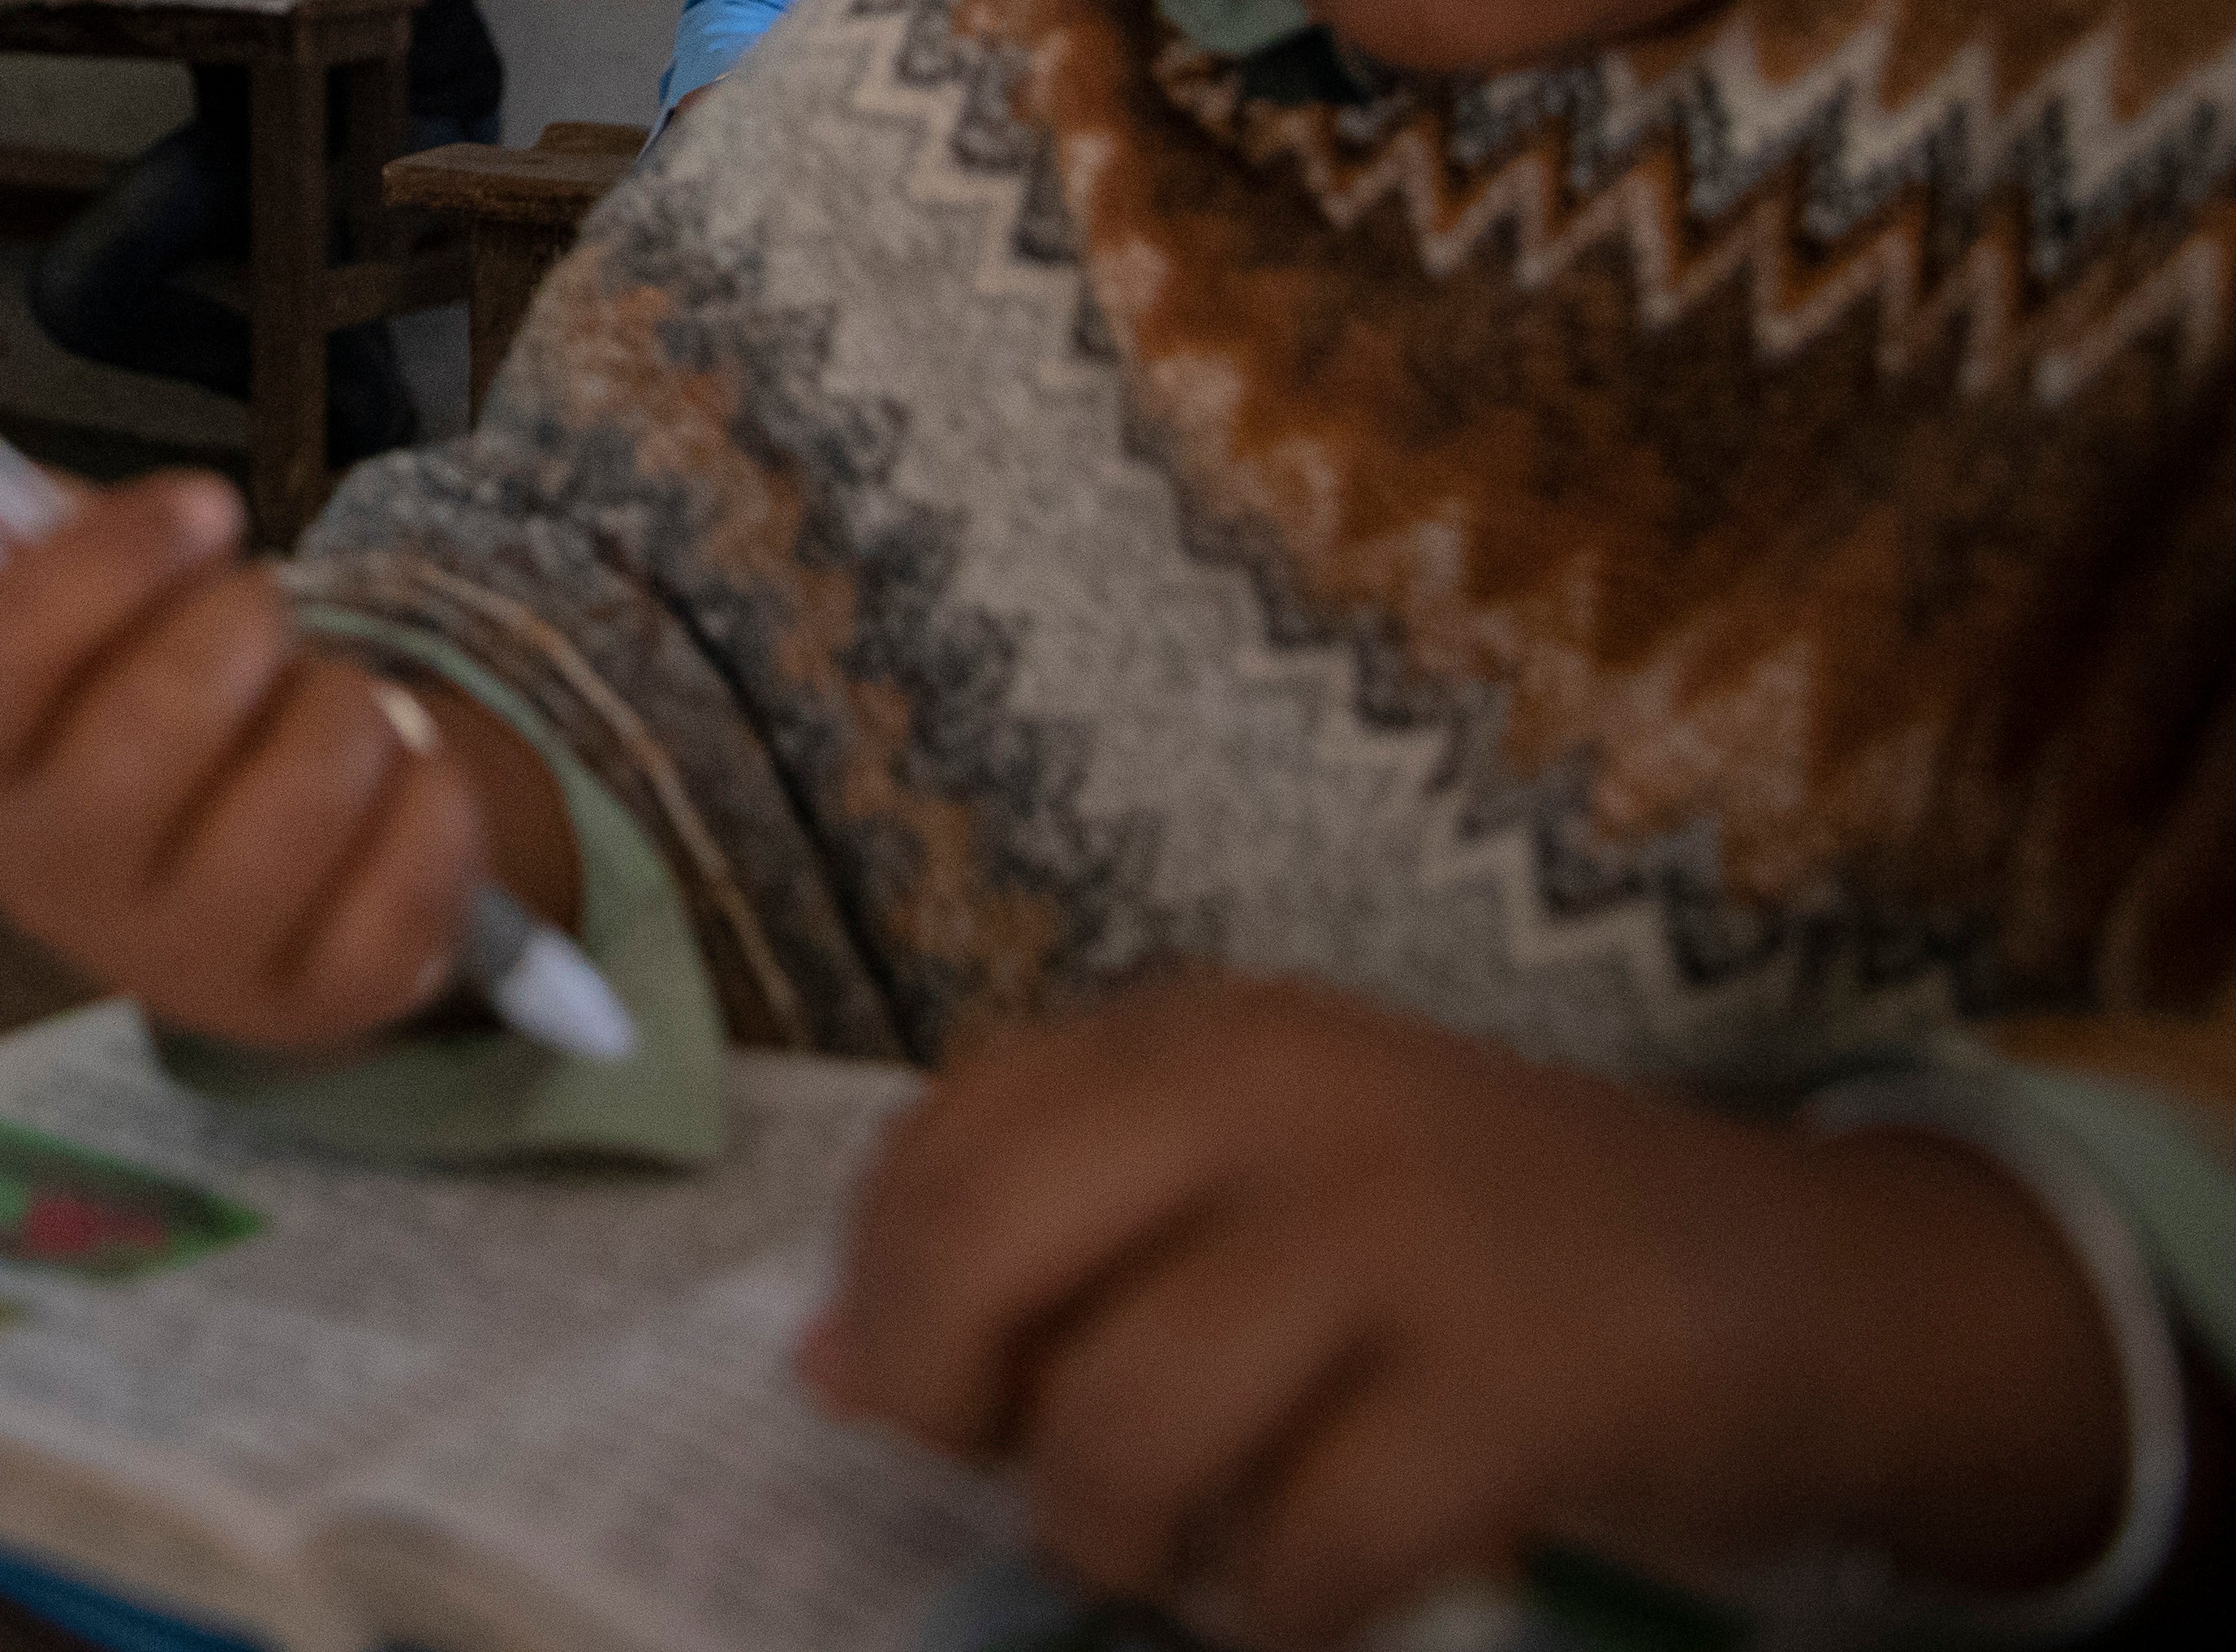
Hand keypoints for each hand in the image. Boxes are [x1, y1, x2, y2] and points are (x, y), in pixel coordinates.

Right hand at [0, 471, 573, 1048]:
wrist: (250, 866)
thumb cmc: (148, 707)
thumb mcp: (76, 616)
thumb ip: (7, 534)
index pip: (3, 658)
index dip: (110, 559)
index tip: (207, 503)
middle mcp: (56, 885)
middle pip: (157, 723)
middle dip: (244, 627)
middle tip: (264, 610)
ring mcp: (189, 963)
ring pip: (307, 787)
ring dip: (347, 703)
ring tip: (324, 704)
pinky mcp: (320, 1005)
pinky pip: (413, 861)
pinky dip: (431, 787)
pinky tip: (391, 783)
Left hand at [804, 977, 2132, 1646]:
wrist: (1806, 1283)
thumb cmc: (1479, 1250)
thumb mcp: (1256, 1181)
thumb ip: (1052, 1240)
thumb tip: (826, 1369)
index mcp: (1192, 1037)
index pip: (931, 1155)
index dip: (888, 1303)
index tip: (944, 1391)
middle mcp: (1276, 1098)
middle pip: (978, 1258)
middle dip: (954, 1407)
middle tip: (1032, 1481)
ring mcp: (1401, 1233)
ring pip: (1121, 1429)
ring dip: (1126, 1539)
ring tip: (1198, 1545)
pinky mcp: (1521, 1384)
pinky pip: (1306, 1549)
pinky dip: (1283, 1608)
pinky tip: (1324, 1583)